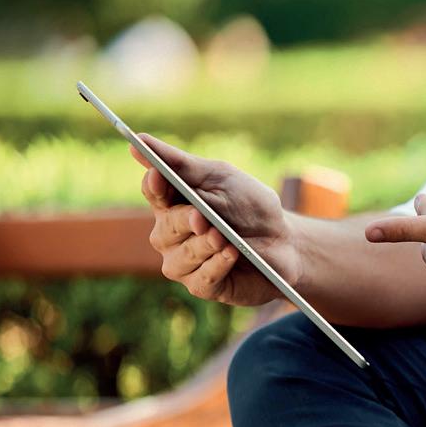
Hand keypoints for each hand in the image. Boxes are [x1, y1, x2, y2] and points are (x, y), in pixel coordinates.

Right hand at [130, 134, 298, 304]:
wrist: (286, 242)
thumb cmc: (251, 207)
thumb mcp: (222, 178)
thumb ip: (182, 164)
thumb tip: (139, 140)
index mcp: (173, 203)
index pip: (153, 192)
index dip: (155, 185)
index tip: (160, 175)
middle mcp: (171, 235)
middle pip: (165, 227)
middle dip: (184, 221)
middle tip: (202, 218)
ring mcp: (184, 262)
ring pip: (181, 257)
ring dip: (205, 246)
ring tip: (225, 238)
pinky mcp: (203, 285)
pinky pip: (201, 279)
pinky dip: (218, 265)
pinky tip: (232, 254)